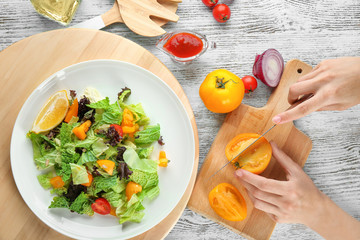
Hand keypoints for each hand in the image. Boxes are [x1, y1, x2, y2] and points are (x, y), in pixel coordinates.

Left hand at [235, 141, 359, 239]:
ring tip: (244, 182)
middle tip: (237, 174)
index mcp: (290, 190)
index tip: (239, 171)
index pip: (264, 184)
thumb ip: (283, 158)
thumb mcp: (297, 171)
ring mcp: (281, 212)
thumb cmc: (307, 189)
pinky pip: (262, 209)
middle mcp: (285, 203)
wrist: (316, 210)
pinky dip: (256, 200)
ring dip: (248, 191)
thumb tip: (271, 144)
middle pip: (258, 193)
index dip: (250, 177)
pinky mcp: (278, 219)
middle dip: (245, 183)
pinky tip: (254, 192)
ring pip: (257, 202)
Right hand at [272, 57, 359, 123]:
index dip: (288, 115)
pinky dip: (310, 80)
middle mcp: (323, 81)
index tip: (276, 119)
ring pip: (299, 81)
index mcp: (329, 95)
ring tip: (312, 91)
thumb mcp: (342, 105)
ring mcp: (322, 70)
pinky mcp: (323, 63)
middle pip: (293, 90)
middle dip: (290, 98)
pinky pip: (309, 73)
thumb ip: (321, 107)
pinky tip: (321, 82)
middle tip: (295, 102)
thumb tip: (305, 107)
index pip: (303, 108)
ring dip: (300, 89)